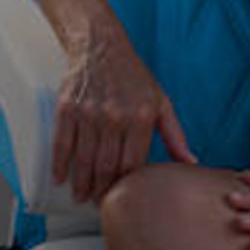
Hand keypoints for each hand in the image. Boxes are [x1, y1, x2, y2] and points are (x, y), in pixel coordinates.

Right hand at [52, 29, 193, 202]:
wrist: (100, 45)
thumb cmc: (132, 74)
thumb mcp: (161, 101)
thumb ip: (175, 134)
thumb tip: (189, 162)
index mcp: (141, 118)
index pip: (133, 164)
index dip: (127, 187)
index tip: (122, 199)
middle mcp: (115, 117)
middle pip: (107, 166)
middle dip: (102, 190)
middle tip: (99, 204)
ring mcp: (88, 113)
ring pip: (84, 158)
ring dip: (81, 183)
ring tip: (80, 197)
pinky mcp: (67, 107)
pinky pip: (62, 141)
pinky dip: (59, 163)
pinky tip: (59, 177)